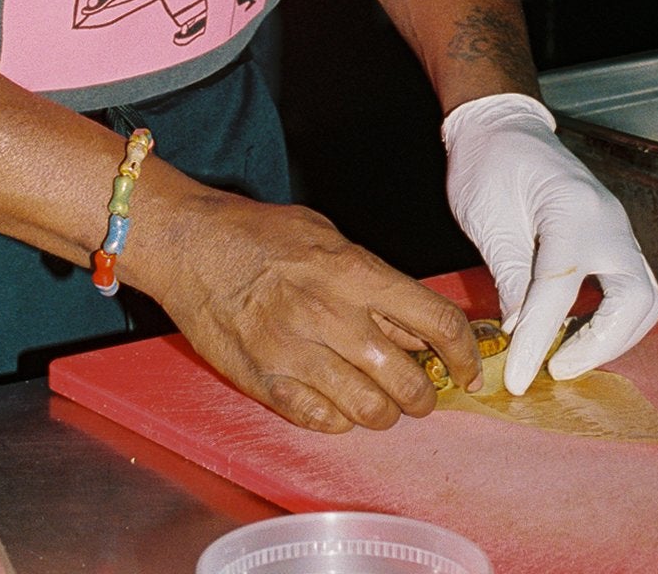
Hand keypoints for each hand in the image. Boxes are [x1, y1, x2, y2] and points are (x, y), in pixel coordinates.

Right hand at [126, 185, 483, 434]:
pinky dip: (339, 419)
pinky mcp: (268, 384)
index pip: (435, 323)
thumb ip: (374, 282)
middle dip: (424, 395)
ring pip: (372, 413)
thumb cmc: (259, 234)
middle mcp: (330, 317)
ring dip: (384, 412)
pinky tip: (334, 399)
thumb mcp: (327, 237)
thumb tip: (418, 330)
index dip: (464, 353)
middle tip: (418, 389)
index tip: (468, 368)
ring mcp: (297, 356)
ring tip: (377, 397)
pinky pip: (325, 423)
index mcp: (352, 272)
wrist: (189, 244)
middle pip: (410, 383)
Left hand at [442, 92, 657, 395]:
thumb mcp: (488, 219)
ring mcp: (618, 227)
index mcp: (572, 209)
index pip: (560, 291)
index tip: (516, 379)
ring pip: (643, 299)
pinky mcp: (614, 236)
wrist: (500, 123)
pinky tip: (573, 333)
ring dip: (612, 337)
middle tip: (555, 368)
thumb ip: (510, 278)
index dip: (537, 342)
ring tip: (564, 356)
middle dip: (601, 346)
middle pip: (635, 301)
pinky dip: (610, 318)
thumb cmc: (488, 161)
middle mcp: (608, 220)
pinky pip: (630, 287)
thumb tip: (521, 337)